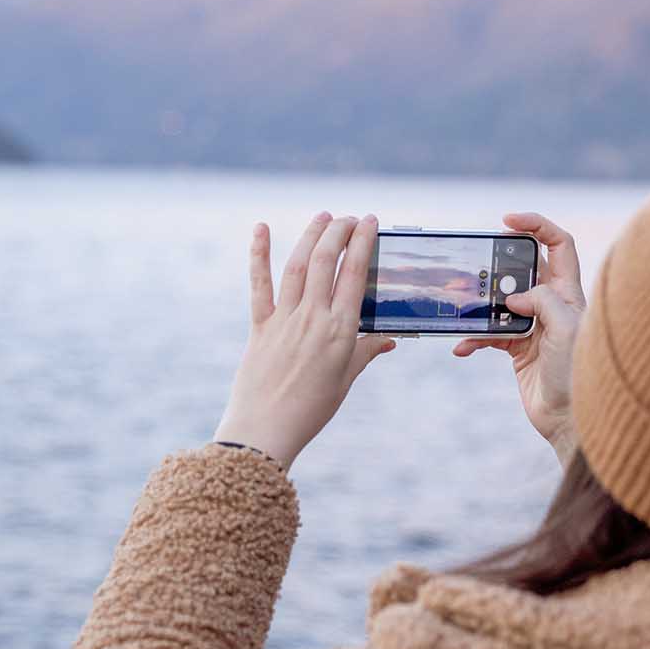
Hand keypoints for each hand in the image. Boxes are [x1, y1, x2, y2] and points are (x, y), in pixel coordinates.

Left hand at [213, 213, 395, 468]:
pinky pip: (259, 284)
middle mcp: (313, 319)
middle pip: (326, 261)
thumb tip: (390, 338)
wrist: (266, 430)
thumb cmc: (311, 410)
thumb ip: (366, 352)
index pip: (355, 275)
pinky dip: (259, 254)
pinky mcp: (260, 326)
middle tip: (349, 218)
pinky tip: (261, 228)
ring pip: (298, 265)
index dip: (363, 242)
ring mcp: (284, 320)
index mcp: (340, 332)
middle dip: (339, 231)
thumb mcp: (345, 380)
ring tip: (323, 218)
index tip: (370, 222)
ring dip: (311, 236)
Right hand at [453, 212, 584, 465]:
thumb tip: (513, 296)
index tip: (507, 221)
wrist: (570, 420)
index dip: (537, 225)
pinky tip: (463, 348)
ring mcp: (534, 326)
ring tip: (460, 306)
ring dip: (479, 305)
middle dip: (497, 264)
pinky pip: (490, 334)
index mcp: (569, 293)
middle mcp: (552, 304)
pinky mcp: (518, 348)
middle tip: (476, 266)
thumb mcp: (566, 329)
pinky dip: (473, 339)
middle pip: (523, 269)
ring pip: (500, 301)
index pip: (558, 244)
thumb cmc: (579, 374)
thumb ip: (542, 302)